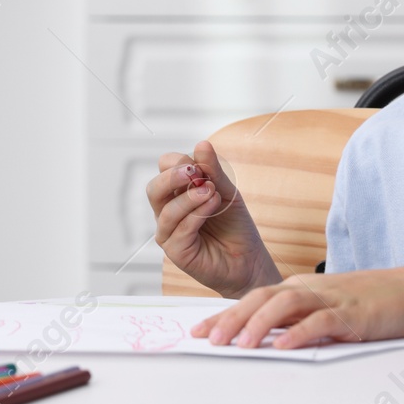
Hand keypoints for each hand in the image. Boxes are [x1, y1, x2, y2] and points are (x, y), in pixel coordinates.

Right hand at [147, 140, 278, 297]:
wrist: (249, 260)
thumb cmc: (235, 226)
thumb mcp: (227, 192)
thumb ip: (213, 171)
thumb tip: (202, 143)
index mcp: (176, 194)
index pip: (164, 168)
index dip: (179, 162)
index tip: (202, 165)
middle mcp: (168, 212)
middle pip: (154, 188)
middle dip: (172, 177)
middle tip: (195, 172)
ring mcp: (169, 233)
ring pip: (166, 209)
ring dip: (190, 196)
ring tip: (212, 192)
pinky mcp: (176, 252)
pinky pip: (179, 229)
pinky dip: (197, 213)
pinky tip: (213, 205)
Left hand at [191, 268, 403, 348]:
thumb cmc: (363, 302)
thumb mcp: (321, 309)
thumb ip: (292, 322)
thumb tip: (258, 340)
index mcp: (296, 289)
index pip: (251, 300)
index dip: (222, 315)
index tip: (198, 331)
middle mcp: (306, 290)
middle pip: (259, 299)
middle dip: (231, 319)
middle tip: (209, 339)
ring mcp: (328, 299)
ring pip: (284, 306)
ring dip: (260, 325)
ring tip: (241, 344)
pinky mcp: (351, 314)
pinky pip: (321, 322)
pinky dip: (301, 333)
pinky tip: (286, 346)